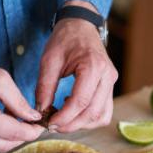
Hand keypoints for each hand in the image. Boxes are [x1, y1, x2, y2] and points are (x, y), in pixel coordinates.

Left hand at [36, 2, 117, 132]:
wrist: (80, 26)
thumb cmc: (65, 39)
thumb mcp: (49, 60)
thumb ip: (44, 87)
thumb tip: (41, 111)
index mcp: (93, 66)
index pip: (81, 101)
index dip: (64, 117)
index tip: (49, 123)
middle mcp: (108, 76)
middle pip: (93, 113)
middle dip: (71, 124)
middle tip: (53, 126)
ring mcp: (111, 83)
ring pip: (101, 116)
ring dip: (81, 124)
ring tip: (63, 119)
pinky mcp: (109, 87)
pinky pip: (104, 112)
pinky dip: (89, 118)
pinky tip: (74, 111)